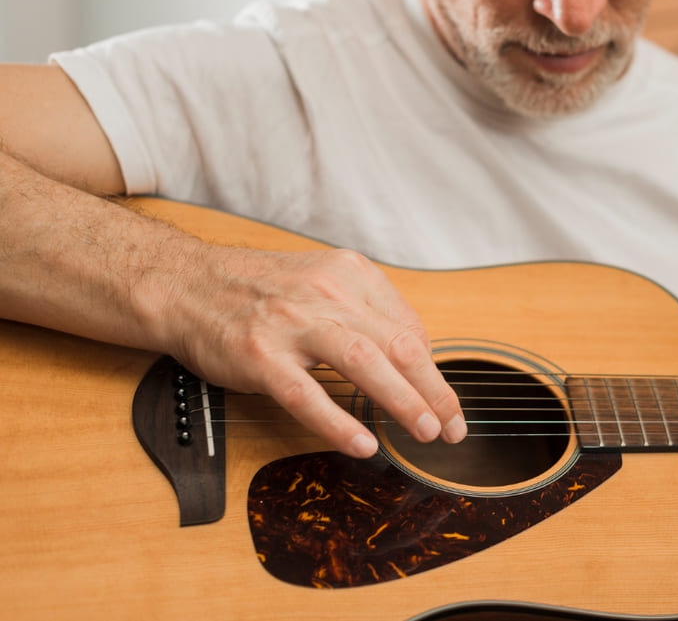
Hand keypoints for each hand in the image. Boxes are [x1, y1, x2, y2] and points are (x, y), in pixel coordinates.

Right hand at [157, 242, 464, 457]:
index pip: (407, 327)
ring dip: (403, 400)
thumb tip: (414, 355)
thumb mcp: (321, 279)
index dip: (432, 370)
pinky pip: (305, 393)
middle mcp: (326, 293)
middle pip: (398, 344)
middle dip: (434, 389)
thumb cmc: (257, 289)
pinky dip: (337, 421)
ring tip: (426, 431)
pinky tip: (362, 443)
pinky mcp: (258, 355)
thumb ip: (365, 310)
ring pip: (364, 361)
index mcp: (349, 274)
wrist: (184, 283)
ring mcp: (292, 323)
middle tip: (454, 426)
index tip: (445, 401)